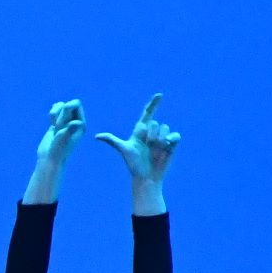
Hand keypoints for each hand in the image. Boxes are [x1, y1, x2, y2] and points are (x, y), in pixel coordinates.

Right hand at [23, 100, 86, 202]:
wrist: (49, 158)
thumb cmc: (58, 150)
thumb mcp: (64, 138)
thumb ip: (70, 129)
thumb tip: (76, 123)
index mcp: (81, 124)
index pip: (76, 104)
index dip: (67, 107)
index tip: (62, 121)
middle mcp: (75, 122)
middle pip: (69, 104)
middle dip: (60, 112)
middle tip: (57, 126)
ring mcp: (66, 122)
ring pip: (61, 106)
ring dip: (55, 112)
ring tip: (53, 124)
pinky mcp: (57, 124)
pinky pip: (56, 110)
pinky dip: (52, 113)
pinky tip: (51, 121)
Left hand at [95, 94, 177, 208]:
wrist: (146, 177)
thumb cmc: (133, 164)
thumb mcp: (124, 150)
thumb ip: (112, 140)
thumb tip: (96, 136)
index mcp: (140, 130)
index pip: (147, 113)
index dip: (153, 104)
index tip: (159, 95)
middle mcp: (152, 132)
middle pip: (155, 123)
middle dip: (151, 135)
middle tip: (147, 147)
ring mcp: (162, 137)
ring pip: (165, 127)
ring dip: (160, 139)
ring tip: (155, 150)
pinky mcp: (172, 143)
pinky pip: (175, 135)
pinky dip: (172, 139)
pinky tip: (168, 146)